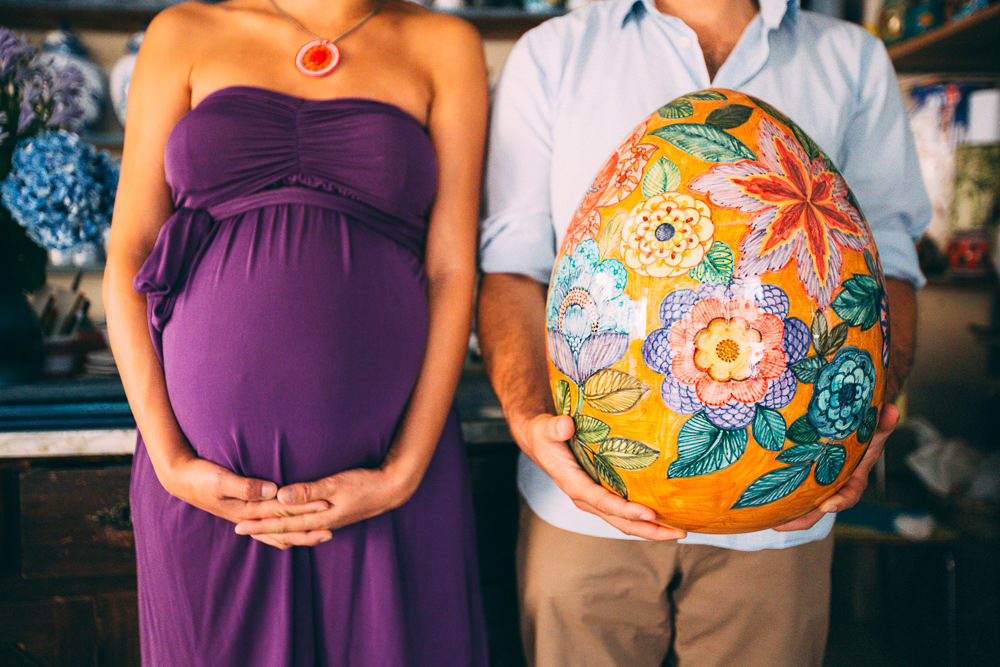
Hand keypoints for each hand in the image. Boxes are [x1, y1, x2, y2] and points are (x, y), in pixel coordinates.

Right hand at [158, 455, 329, 527]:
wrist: (180, 478)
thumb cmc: (200, 476)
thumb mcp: (221, 480)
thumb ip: (246, 486)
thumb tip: (273, 491)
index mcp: (246, 510)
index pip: (282, 512)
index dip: (305, 509)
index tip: (326, 505)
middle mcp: (248, 518)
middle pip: (283, 527)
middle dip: (307, 529)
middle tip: (331, 530)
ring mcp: (245, 517)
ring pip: (276, 532)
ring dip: (297, 534)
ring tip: (318, 536)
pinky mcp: (243, 512)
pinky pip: (267, 528)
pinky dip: (282, 532)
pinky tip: (292, 533)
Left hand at [234, 467, 406, 548]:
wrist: (392, 488)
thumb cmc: (365, 483)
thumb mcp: (336, 484)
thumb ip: (308, 491)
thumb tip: (281, 498)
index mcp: (319, 517)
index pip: (283, 523)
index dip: (260, 524)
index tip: (239, 526)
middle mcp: (321, 522)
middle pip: (286, 528)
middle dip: (262, 528)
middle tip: (239, 529)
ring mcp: (328, 520)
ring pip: (295, 528)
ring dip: (275, 529)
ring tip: (259, 529)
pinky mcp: (334, 514)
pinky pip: (306, 524)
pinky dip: (292, 525)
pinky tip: (290, 524)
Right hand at [515, 413, 685, 540]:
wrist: (540, 441)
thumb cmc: (544, 435)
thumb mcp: (545, 429)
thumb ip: (555, 427)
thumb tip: (566, 425)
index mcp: (574, 485)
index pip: (604, 502)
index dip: (627, 510)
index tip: (650, 513)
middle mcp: (586, 498)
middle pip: (620, 522)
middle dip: (650, 530)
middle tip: (679, 532)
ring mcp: (595, 499)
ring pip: (625, 521)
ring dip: (652, 528)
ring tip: (680, 529)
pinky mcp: (602, 494)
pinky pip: (625, 512)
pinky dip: (646, 518)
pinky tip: (666, 515)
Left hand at [774, 403, 899, 531]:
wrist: (852, 428)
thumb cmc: (862, 432)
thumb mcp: (873, 429)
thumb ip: (882, 423)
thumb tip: (893, 409)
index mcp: (854, 477)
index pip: (850, 493)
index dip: (840, 501)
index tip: (827, 506)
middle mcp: (835, 485)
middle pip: (820, 508)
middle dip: (802, 518)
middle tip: (782, 525)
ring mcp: (819, 484)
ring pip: (804, 504)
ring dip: (786, 514)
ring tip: (766, 521)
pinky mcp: (804, 479)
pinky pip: (793, 492)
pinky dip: (779, 497)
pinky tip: (758, 501)